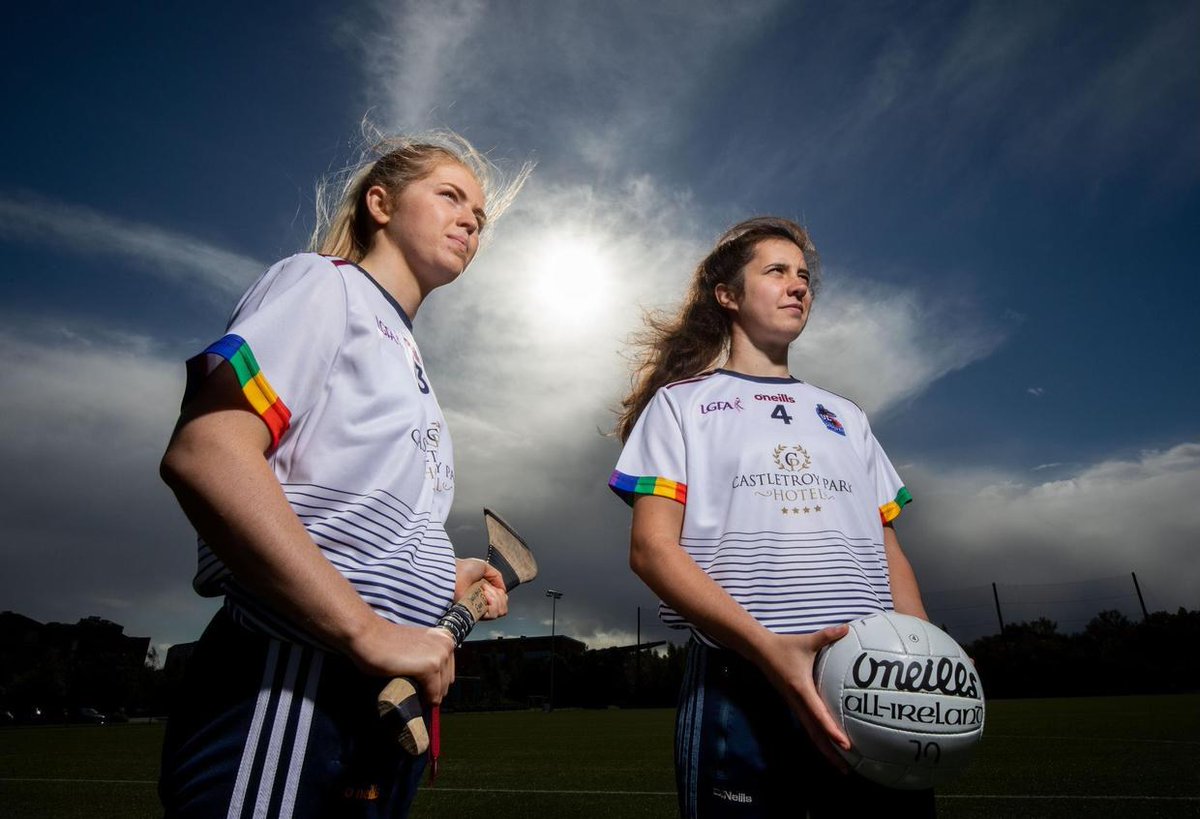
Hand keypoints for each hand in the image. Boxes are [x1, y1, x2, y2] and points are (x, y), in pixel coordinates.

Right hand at [349, 617, 456, 704]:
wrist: (368, 635)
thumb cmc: (385, 641)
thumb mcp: (415, 646)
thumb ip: (427, 656)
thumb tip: (433, 681)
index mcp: (444, 637)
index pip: (447, 671)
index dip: (435, 682)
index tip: (422, 688)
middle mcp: (446, 644)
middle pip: (446, 681)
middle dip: (433, 690)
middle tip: (416, 694)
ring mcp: (440, 655)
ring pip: (441, 689)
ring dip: (427, 696)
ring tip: (412, 695)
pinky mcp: (430, 667)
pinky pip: (433, 694)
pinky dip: (425, 700)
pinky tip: (413, 698)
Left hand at [455, 558, 508, 619]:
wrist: (455, 574)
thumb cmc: (464, 568)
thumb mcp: (485, 567)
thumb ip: (497, 577)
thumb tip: (504, 590)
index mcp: (485, 592)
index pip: (502, 600)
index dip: (501, 594)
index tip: (493, 586)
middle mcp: (483, 602)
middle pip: (503, 606)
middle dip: (499, 595)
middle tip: (486, 587)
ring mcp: (479, 609)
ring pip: (500, 611)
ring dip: (496, 598)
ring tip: (485, 590)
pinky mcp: (476, 614)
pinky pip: (493, 614)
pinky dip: (493, 603)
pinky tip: (484, 595)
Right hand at [753, 624, 851, 770]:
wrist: (760, 651)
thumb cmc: (784, 646)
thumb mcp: (807, 641)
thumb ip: (828, 635)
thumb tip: (847, 628)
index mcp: (801, 689)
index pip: (819, 714)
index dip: (832, 730)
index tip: (845, 744)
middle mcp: (797, 702)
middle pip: (815, 734)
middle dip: (830, 752)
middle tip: (846, 770)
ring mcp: (794, 706)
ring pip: (810, 733)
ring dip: (824, 750)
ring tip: (841, 766)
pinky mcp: (794, 705)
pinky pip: (808, 725)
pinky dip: (819, 737)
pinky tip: (829, 744)